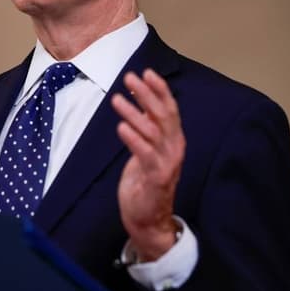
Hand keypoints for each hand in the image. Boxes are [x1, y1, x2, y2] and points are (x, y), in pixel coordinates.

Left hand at [111, 69, 184, 260]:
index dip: (159, 90)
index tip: (146, 72)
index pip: (170, 108)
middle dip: (147, 94)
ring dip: (134, 113)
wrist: (148, 218)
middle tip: (129, 78)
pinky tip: (121, 127)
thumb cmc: (145, 181)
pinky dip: (134, 139)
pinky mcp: (156, 178)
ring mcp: (167, 163)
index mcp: (173, 139)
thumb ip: (146, 127)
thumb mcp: (146, 149)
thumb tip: (138, 100)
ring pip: (152, 131)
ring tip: (116, 99)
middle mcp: (174, 148)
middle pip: (163, 115)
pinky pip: (145, 154)